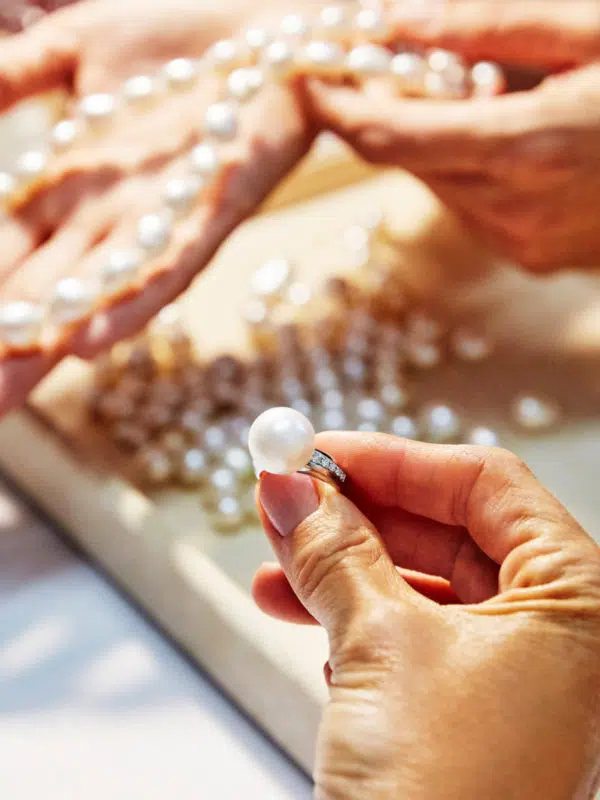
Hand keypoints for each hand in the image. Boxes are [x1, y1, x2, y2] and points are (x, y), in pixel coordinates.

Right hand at [0, 0, 317, 412]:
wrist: (264, 28)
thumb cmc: (171, 37)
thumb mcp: (75, 46)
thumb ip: (15, 76)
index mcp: (66, 188)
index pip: (2, 256)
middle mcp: (103, 218)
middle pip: (39, 291)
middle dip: (2, 343)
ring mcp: (156, 222)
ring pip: (91, 294)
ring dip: (48, 342)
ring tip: (3, 392)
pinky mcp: (212, 217)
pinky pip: (167, 269)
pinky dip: (131, 306)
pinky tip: (92, 344)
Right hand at [254, 434, 599, 798]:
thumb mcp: (380, 648)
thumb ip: (333, 553)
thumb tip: (289, 488)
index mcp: (579, 601)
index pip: (484, 483)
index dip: (394, 459)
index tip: (319, 453)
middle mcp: (558, 633)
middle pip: (448, 532)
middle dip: (357, 517)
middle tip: (285, 503)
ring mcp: (515, 676)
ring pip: (421, 587)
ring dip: (342, 571)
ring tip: (273, 566)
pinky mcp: (471, 712)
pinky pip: (411, 639)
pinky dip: (354, 622)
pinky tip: (306, 622)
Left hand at [307, 0, 599, 271]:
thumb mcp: (593, 28)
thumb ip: (491, 26)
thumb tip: (397, 22)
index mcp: (529, 146)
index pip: (392, 137)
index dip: (343, 109)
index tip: (313, 80)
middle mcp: (515, 209)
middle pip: (407, 164)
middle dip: (385, 116)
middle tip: (387, 68)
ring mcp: (524, 242)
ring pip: (436, 187)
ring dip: (431, 142)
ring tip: (470, 95)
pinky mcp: (533, 257)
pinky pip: (470, 209)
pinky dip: (465, 171)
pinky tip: (503, 138)